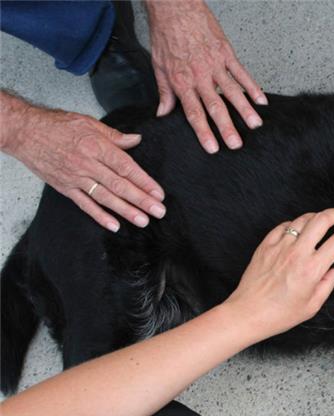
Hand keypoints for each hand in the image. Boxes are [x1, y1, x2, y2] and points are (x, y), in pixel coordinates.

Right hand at [0, 94, 164, 231]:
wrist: (24, 132)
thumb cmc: (57, 125)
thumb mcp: (88, 123)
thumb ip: (114, 136)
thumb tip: (137, 140)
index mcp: (96, 146)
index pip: (126, 167)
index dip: (144, 181)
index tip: (159, 193)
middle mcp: (87, 164)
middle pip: (119, 185)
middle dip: (141, 200)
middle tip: (159, 211)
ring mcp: (75, 177)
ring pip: (105, 197)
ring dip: (126, 211)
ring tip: (143, 221)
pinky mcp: (65, 187)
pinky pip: (85, 204)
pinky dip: (100, 216)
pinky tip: (114, 225)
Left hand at [146, 0, 266, 152]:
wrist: (174, 7)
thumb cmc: (167, 35)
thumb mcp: (159, 66)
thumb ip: (165, 92)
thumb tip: (162, 114)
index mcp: (182, 82)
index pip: (194, 112)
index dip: (203, 132)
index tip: (212, 148)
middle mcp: (200, 76)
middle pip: (215, 106)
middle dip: (227, 127)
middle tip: (236, 144)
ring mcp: (215, 64)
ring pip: (232, 91)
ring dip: (245, 109)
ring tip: (255, 125)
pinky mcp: (225, 53)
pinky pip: (241, 72)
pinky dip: (252, 86)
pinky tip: (261, 100)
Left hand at [222, 209, 333, 343]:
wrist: (248, 313)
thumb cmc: (279, 314)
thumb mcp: (311, 306)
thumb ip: (327, 285)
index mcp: (312, 269)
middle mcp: (297, 254)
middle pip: (321, 220)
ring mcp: (280, 247)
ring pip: (302, 220)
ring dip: (315, 217)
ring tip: (319, 222)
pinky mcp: (265, 246)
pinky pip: (283, 226)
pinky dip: (293, 224)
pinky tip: (297, 230)